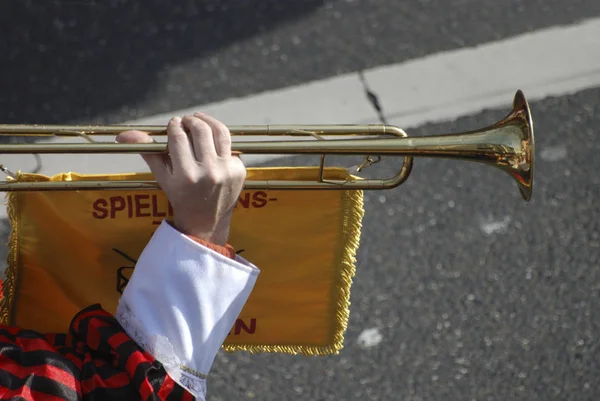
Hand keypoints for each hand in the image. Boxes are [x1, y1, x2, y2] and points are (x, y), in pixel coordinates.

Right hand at [116, 113, 244, 244]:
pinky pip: (230, 146)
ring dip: (208, 121)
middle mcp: (208, 172)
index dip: (174, 125)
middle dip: (191, 121)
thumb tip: (123, 134)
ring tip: (199, 120)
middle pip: (200, 130)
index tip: (173, 123)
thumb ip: (148, 152)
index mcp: (186, 175)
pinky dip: (220, 141)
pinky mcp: (239, 170)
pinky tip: (212, 143)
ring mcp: (227, 171)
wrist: (206, 222)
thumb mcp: (163, 177)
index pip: (178, 137)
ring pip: (219, 132)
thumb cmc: (181, 197)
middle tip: (186, 121)